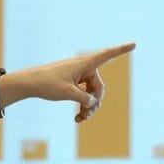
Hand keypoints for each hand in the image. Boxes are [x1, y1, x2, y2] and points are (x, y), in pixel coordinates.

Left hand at [0, 42, 134, 121]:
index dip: (121, 50)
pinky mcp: (72, 82)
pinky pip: (83, 94)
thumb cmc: (47, 84)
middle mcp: (83, 67)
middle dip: (95, 102)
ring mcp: (78, 75)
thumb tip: (93, 102)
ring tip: (81, 119)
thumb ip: (85, 98)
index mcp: (84, 63)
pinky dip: (82, 105)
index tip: (134, 44)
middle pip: (99, 86)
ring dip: (89, 107)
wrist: (29, 84)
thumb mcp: (68, 93)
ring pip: (91, 93)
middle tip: (88, 115)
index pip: (107, 55)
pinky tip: (77, 118)